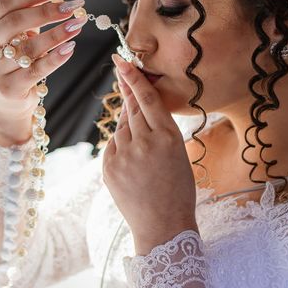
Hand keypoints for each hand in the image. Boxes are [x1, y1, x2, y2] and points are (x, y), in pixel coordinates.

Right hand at [0, 0, 87, 136]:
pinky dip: (56, 57)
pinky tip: (71, 47)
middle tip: (73, 5)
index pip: (5, 3)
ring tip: (78, 24)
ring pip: (27, 47)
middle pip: (15, 22)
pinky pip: (36, 70)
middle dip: (47, 11)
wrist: (8, 101)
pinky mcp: (10, 88)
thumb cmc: (14, 60)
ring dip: (56, 34)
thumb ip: (25, 4)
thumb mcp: (18, 31)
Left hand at [103, 54, 198, 254]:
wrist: (163, 225)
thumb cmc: (177, 189)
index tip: (121, 61)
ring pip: (122, 127)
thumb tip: (136, 107)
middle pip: (132, 108)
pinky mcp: (109, 167)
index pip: (148, 99)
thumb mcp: (178, 154)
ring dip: (128, 125)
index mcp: (169, 137)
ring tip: (142, 144)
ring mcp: (124, 155)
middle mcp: (145, 142)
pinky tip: (132, 158)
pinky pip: (113, 145)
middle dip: (127, 90)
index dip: (134, 78)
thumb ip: (158, 129)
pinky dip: (121, 145)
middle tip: (121, 71)